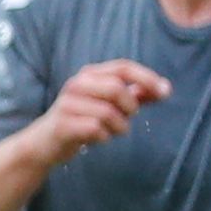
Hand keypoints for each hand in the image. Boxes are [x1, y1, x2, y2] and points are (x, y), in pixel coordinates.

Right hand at [28, 58, 172, 164]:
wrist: (45, 143)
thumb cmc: (82, 121)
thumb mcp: (109, 104)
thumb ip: (135, 95)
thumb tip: (165, 88)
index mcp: (90, 75)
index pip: (122, 67)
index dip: (146, 77)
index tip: (165, 92)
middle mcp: (77, 84)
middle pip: (116, 88)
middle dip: (130, 107)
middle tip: (128, 118)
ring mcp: (67, 104)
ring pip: (107, 112)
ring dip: (118, 127)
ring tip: (112, 132)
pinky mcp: (62, 124)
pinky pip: (95, 129)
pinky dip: (103, 137)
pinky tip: (97, 139)